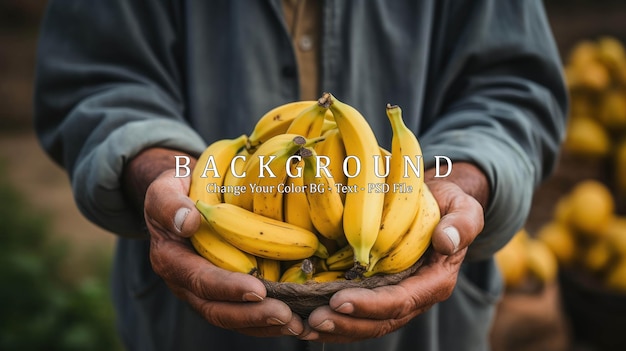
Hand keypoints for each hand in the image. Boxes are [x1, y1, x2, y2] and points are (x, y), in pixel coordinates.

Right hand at [124, 148, 304, 337]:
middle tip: (286, 315)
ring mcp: (205, 291)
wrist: (182, 198)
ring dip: (264, 324)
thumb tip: (188, 222)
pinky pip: (243, 313)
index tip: (258, 289)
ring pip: (232, 318)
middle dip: (252, 315)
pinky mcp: (222, 292)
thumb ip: (169, 203)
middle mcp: (186, 282)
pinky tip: (294, 320)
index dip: (228, 288)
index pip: (200, 280)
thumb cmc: (177, 189)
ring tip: (296, 324)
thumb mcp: (165, 188)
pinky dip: (267, 321)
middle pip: (217, 309)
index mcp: (171, 259)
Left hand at [300, 162, 488, 342]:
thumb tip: (446, 241)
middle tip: (313, 319)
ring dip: (336, 328)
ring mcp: (396, 297)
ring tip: (305, 326)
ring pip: (366, 323)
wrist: (438, 206)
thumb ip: (461, 223)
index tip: (339, 300)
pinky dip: (335, 319)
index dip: (370, 305)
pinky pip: (358, 314)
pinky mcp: (380, 293)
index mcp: (435, 281)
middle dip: (347, 323)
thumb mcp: (463, 207)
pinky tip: (307, 320)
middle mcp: (415, 296)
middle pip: (380, 321)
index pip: (400, 301)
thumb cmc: (448, 205)